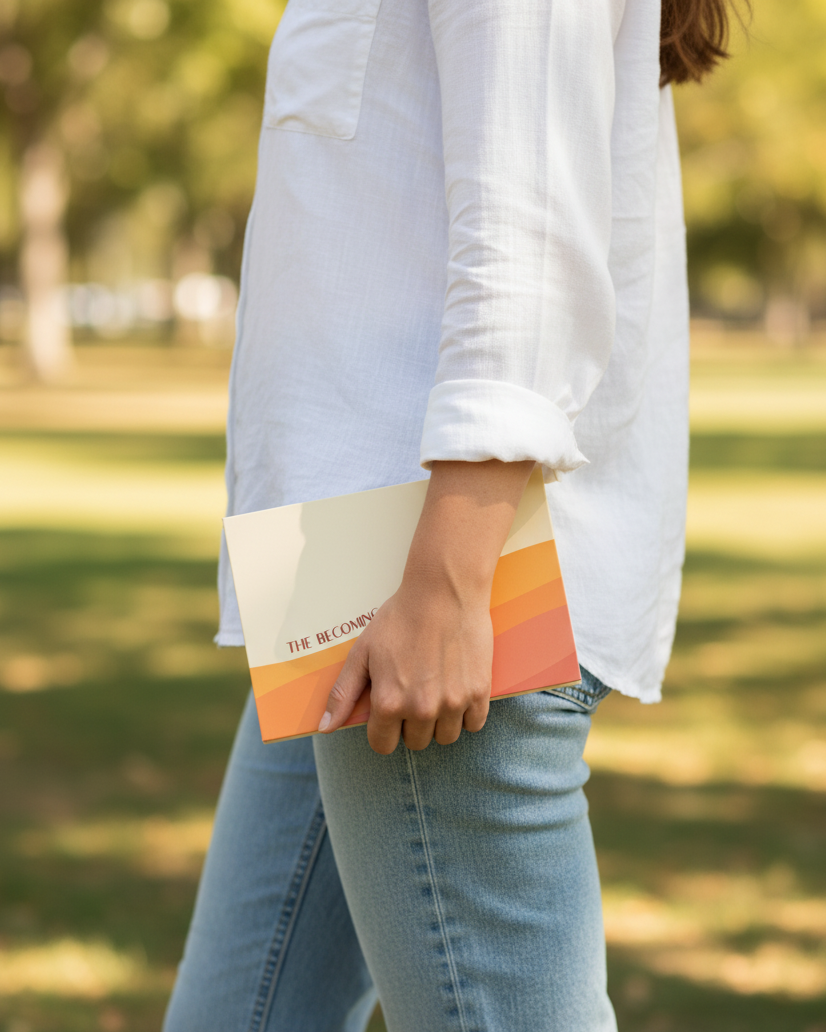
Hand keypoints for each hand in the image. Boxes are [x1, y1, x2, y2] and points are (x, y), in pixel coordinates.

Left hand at [319, 573, 492, 753]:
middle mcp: (421, 709)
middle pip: (416, 743)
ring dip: (440, 721)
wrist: (443, 591)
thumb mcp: (362, 652)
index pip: (383, 745)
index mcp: (389, 702)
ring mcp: (453, 702)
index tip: (390, 712)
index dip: (384, 729)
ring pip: (446, 737)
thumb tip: (325, 728)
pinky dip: (467, 713)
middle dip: (412, 724)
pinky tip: (458, 689)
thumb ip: (343, 693)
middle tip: (415, 692)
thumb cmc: (399, 618)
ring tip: (437, 691)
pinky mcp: (479, 692)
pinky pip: (474, 724)